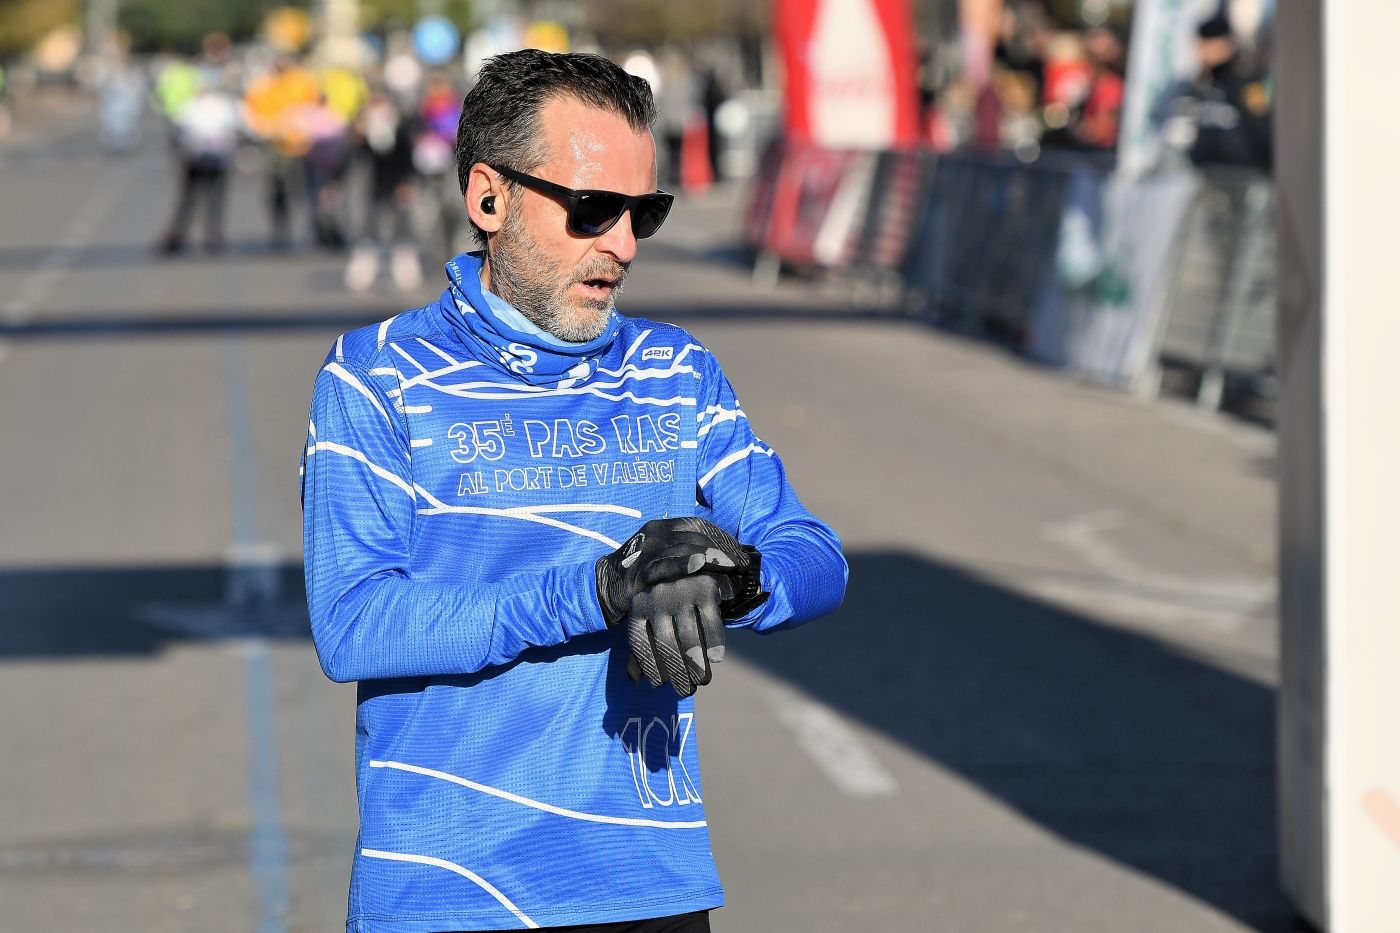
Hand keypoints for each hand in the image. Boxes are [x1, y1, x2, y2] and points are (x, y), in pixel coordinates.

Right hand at [595, 517, 752, 627]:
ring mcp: (648, 550)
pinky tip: (699, 564)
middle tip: (742, 565)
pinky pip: (665, 565)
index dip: (723, 537)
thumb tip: (724, 563)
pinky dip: (683, 563)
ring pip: (686, 548)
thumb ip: (688, 554)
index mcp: (664, 526)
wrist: (606, 586)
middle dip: (723, 550)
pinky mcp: (641, 570)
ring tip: (732, 568)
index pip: (701, 525)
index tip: (740, 553)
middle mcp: (657, 533)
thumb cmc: (642, 574)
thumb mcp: (665, 556)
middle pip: (698, 536)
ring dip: (712, 557)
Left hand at [624, 574, 731, 696]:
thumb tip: (633, 678)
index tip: (659, 684)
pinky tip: (717, 659)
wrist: (692, 558)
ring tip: (701, 680)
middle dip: (676, 671)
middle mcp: (657, 596)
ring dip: (696, 664)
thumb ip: (642, 642)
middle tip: (684, 691)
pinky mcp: (705, 588)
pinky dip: (715, 642)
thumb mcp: (650, 612)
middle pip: (666, 643)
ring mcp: (681, 592)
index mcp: (639, 603)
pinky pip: (710, 622)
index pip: (640, 641)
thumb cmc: (668, 597)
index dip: (650, 665)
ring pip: (689, 636)